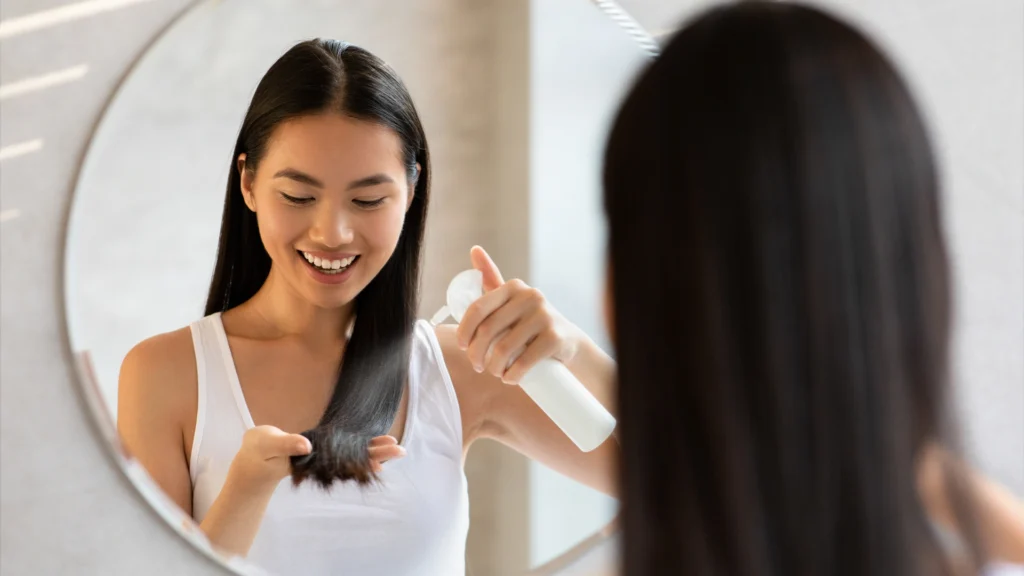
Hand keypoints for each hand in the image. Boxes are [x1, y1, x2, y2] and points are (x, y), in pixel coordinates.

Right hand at [228, 426, 404, 492]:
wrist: (253, 461)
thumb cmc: (257, 453)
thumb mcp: (266, 444)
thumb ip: (286, 444)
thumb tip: (308, 445)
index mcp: (311, 460)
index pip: (342, 460)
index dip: (361, 459)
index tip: (382, 460)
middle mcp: (321, 460)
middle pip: (353, 458)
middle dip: (377, 454)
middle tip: (402, 449)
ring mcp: (322, 456)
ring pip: (352, 454)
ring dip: (374, 450)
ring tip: (396, 446)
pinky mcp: (320, 449)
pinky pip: (345, 448)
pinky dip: (360, 445)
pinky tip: (374, 443)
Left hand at [456, 246, 583, 383]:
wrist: (567, 340)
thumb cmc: (528, 322)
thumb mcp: (510, 300)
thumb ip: (491, 278)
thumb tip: (474, 249)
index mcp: (513, 287)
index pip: (477, 309)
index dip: (464, 331)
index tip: (463, 347)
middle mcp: (529, 296)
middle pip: (488, 332)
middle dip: (477, 355)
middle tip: (479, 366)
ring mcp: (544, 315)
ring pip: (503, 349)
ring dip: (494, 368)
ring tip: (495, 372)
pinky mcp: (554, 337)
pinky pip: (524, 361)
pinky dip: (512, 375)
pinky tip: (510, 378)